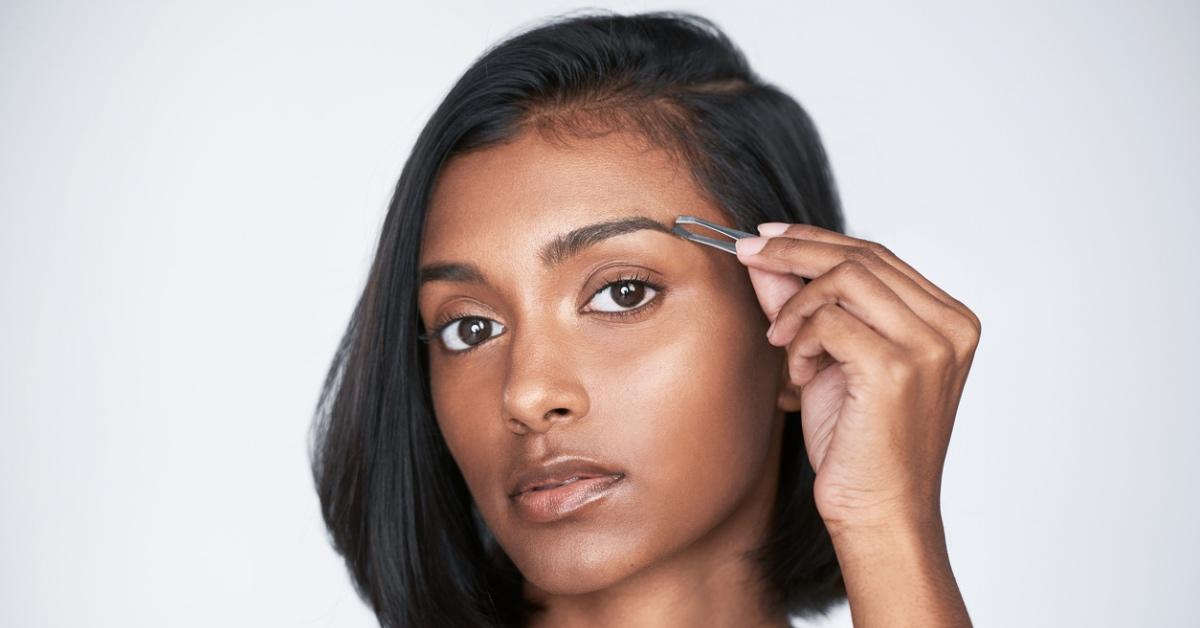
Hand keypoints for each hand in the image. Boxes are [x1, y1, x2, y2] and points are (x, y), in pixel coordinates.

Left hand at [734, 222, 980, 534]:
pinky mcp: (897, 368)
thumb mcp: (828, 359)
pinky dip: (800, 340)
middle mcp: (950, 326)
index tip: (767, 235)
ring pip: (844, 279)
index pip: (876, 254)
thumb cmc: (859, 444)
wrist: (879, 513)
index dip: (816, 239)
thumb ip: (803, 304)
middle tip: (746, 251)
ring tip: (782, 344)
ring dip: (796, 307)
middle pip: (860, 256)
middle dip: (793, 250)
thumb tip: (765, 255)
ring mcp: (929, 346)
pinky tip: (798, 375)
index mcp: (948, 319)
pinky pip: (829, 320)